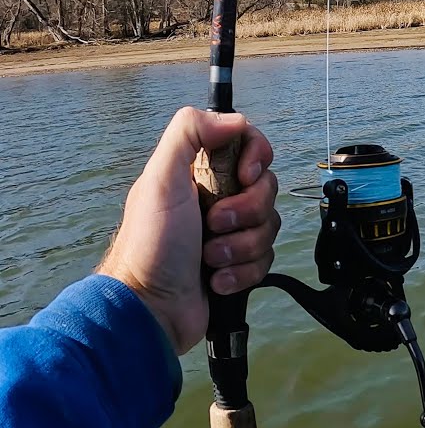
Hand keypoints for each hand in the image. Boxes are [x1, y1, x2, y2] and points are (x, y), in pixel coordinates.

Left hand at [97, 107, 280, 354]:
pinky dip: (243, 272)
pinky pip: (267, 259)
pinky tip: (216, 281)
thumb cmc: (151, 244)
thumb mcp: (160, 179)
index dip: (256, 158)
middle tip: (213, 226)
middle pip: (267, 188)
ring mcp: (231, 233)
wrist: (152, 308)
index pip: (250, 145)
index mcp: (201, 171)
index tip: (244, 175)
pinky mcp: (240, 264)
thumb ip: (189, 133)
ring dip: (241, 247)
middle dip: (245, 212)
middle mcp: (218, 197)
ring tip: (210, 260)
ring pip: (270, 226)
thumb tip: (235, 119)